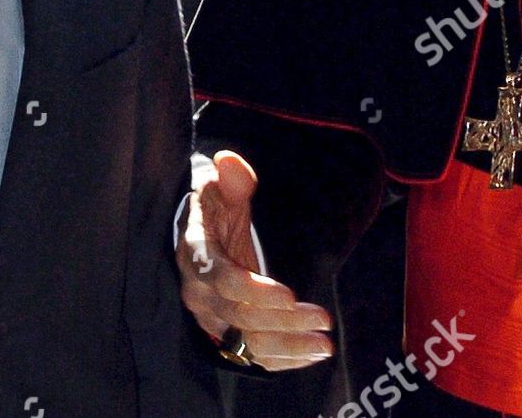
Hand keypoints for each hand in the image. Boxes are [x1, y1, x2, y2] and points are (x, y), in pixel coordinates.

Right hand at [176, 150, 333, 371]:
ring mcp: (210, 316)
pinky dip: (281, 360)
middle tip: (324, 320)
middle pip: (241, 317)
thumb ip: (231, 177)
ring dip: (288, 346)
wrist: (201, 231)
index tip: (291, 295)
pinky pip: (251, 355)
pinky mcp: (224, 332)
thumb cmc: (215, 204)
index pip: (222, 281)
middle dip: (285, 322)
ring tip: (325, 345)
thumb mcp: (221, 184)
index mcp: (196, 253)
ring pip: (248, 342)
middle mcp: (199, 291)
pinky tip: (310, 355)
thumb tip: (229, 162)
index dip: (256, 292)